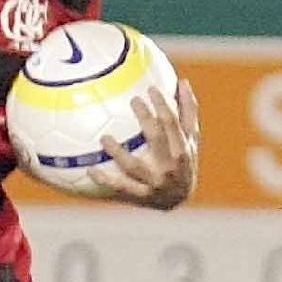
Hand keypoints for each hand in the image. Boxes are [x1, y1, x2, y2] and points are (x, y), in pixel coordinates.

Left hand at [91, 79, 199, 208]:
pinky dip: (105, 180)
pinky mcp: (141, 196)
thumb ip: (187, 112)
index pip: (173, 124)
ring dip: (118, 152)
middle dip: (145, 118)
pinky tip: (90, 169)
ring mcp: (155, 182)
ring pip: (134, 166)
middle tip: (132, 100)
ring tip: (104, 137)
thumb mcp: (190, 139)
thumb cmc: (182, 161)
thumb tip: (183, 82)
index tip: (151, 89)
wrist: (179, 199)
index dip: (163, 106)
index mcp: (182, 150)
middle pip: (156, 138)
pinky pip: (121, 187)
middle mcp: (170, 166)